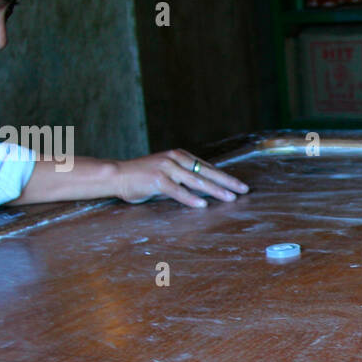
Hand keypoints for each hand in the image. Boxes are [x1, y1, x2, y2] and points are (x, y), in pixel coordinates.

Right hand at [114, 149, 248, 207]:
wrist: (117, 175)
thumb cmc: (143, 178)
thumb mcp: (168, 175)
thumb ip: (185, 180)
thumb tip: (205, 191)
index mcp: (181, 156)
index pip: (208, 168)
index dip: (224, 177)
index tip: (239, 185)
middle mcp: (176, 159)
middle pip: (207, 172)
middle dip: (227, 182)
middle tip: (244, 189)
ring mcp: (167, 168)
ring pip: (196, 181)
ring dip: (215, 190)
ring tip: (230, 197)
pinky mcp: (157, 179)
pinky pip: (177, 190)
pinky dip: (190, 198)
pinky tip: (202, 204)